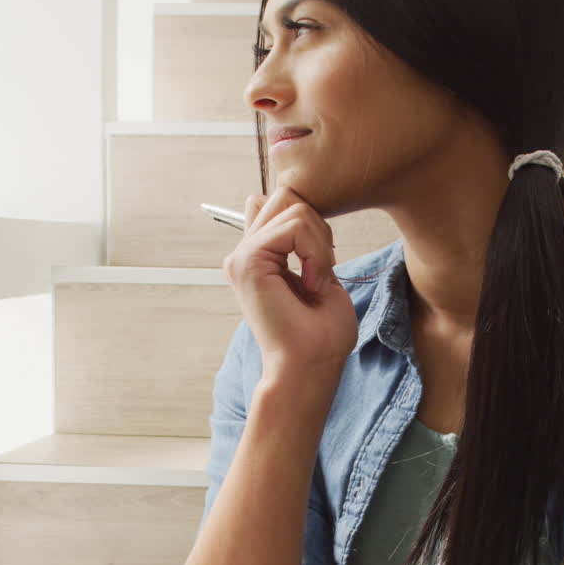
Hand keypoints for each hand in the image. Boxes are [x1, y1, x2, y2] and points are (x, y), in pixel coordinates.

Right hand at [222, 185, 358, 375]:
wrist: (311, 367)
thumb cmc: (321, 335)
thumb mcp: (318, 273)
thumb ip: (300, 239)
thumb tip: (267, 198)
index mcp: (258, 255)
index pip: (281, 203)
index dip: (314, 226)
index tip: (322, 266)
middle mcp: (244, 254)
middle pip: (288, 197)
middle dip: (319, 230)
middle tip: (322, 273)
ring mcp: (242, 257)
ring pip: (296, 208)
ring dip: (321, 246)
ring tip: (316, 282)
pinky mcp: (247, 261)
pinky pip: (296, 226)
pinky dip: (317, 253)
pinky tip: (312, 284)